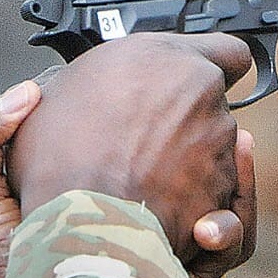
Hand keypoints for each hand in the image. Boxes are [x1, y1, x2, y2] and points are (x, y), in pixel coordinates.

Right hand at [8, 33, 256, 277]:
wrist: (82, 227)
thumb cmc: (60, 163)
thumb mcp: (52, 97)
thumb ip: (88, 82)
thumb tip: (81, 89)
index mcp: (166, 57)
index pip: (225, 50)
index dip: (214, 67)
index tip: (196, 82)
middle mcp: (203, 94)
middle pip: (212, 103)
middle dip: (186, 118)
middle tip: (144, 137)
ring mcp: (219, 145)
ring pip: (216, 150)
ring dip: (191, 160)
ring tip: (141, 179)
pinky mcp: (223, 192)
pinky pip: (218, 192)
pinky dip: (197, 200)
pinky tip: (156, 204)